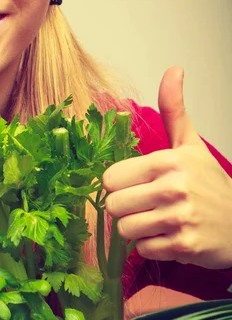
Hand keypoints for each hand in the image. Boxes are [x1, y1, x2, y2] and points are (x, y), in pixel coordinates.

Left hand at [102, 66, 231, 268]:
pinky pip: (144, 250)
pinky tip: (169, 236)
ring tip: (157, 222)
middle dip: (126, 210)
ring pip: (124, 230)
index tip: (136, 186)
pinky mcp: (183, 246)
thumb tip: (173, 69)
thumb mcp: (191, 145)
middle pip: (113, 206)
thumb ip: (174, 110)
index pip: (110, 179)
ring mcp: (178, 218)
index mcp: (168, 161)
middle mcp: (172, 188)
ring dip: (137, 230)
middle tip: (146, 207)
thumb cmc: (210, 185)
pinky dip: (153, 247)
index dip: (119, 185)